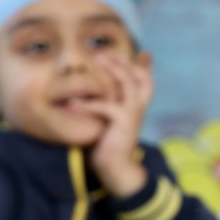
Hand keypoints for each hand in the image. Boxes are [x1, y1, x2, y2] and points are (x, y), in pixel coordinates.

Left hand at [82, 55, 152, 197]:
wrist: (115, 166)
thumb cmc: (108, 142)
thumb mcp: (109, 119)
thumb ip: (107, 104)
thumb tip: (91, 92)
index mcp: (137, 106)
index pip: (146, 81)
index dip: (143, 65)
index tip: (138, 53)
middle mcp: (139, 107)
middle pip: (139, 76)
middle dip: (123, 62)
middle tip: (104, 53)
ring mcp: (133, 113)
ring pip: (128, 84)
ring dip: (112, 70)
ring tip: (96, 61)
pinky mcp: (123, 122)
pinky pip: (106, 106)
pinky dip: (89, 103)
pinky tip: (73, 103)